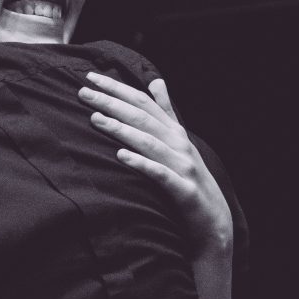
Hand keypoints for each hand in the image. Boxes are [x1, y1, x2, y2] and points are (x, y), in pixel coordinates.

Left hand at [80, 72, 233, 254]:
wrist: (215, 221)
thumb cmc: (190, 179)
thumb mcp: (180, 141)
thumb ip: (166, 112)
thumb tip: (156, 81)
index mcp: (175, 132)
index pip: (143, 102)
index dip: (118, 88)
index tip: (91, 77)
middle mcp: (179, 144)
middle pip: (142, 117)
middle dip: (112, 102)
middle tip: (84, 93)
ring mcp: (182, 166)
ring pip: (149, 142)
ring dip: (121, 129)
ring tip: (95, 119)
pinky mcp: (183, 191)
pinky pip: (160, 175)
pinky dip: (142, 164)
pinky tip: (121, 157)